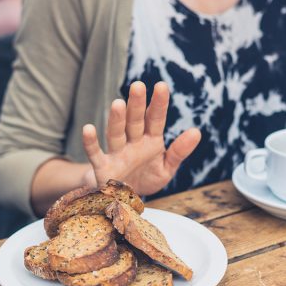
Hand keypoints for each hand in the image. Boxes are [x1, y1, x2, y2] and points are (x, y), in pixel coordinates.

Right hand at [82, 81, 200, 194]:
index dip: (158, 104)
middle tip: (138, 85)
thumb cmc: (146, 179)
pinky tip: (88, 129)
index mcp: (150, 141)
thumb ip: (179, 151)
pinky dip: (91, 143)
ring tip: (118, 103)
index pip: (155, 119)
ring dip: (116, 120)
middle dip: (136, 105)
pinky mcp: (103, 168)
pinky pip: (95, 154)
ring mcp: (117, 154)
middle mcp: (133, 143)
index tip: (161, 86)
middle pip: (134, 121)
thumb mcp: (166, 168)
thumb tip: (197, 132)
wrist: (125, 200)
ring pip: (116, 134)